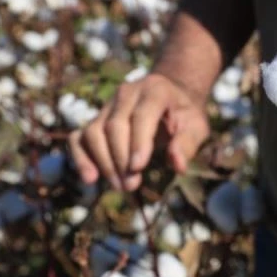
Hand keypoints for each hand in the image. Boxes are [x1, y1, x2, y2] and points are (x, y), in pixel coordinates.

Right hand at [68, 74, 209, 190]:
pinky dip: (81, 157)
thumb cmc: (184, 114)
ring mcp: (108, 105)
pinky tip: (91, 179)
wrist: (170, 95)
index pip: (142, 115)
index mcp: (155, 90)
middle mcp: (127, 93)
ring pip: (94, 132)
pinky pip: (80, 137)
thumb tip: (178, 166)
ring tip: (120, 186)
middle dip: (120, 158)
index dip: (138, 142)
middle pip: (114, 126)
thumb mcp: (196, 125)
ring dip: (103, 162)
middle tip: (131, 185)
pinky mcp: (96, 119)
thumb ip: (188, 143)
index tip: (138, 168)